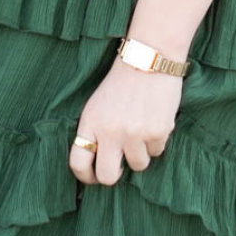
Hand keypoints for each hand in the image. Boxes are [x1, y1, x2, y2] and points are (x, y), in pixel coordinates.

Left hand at [69, 54, 185, 185]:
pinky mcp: (157, 132)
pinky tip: (154, 120)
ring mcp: (134, 134)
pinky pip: (157, 152)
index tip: (92, 177)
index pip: (78, 162)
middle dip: (114, 175)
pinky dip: (157, 141)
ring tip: (141, 132)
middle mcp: (110, 132)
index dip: (85, 176)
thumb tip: (98, 162)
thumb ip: (95, 131)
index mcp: (90, 123)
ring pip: (138, 165)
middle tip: (119, 167)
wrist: (149, 59)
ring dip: (140, 154)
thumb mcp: (97, 105)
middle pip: (107, 176)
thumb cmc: (122, 83)